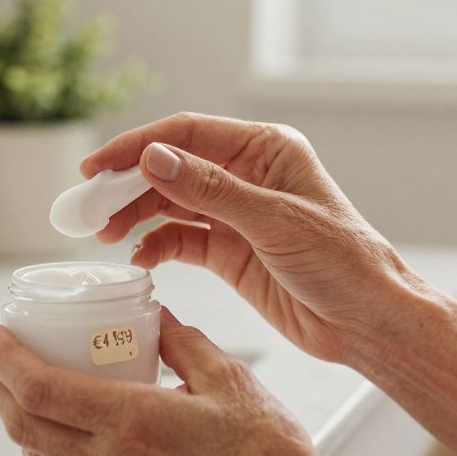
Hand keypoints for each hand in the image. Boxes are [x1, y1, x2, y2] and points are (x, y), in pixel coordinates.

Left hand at [0, 311, 381, 455]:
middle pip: (23, 423)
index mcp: (131, 420)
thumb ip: (182, 341)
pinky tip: (50, 417)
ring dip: (12, 413)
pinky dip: (41, 439)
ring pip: (38, 450)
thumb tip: (155, 316)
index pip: (40, 391)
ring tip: (8, 378)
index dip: (4, 360)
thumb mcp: (226, 375)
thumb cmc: (266, 451)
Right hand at [83, 111, 436, 364]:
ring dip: (135, 217)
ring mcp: (236, 214)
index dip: (137, 147)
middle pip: (171, 168)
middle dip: (127, 185)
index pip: (187, 134)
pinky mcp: (230, 252)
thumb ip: (210, 190)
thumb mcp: (274, 222)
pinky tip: (139, 260)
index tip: (97, 166)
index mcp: (265, 150)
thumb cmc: (343, 263)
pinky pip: (180, 240)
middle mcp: (247, 176)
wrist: (369, 322)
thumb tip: (153, 158)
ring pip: (170, 204)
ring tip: (104, 235)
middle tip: (87, 206)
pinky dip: (155, 247)